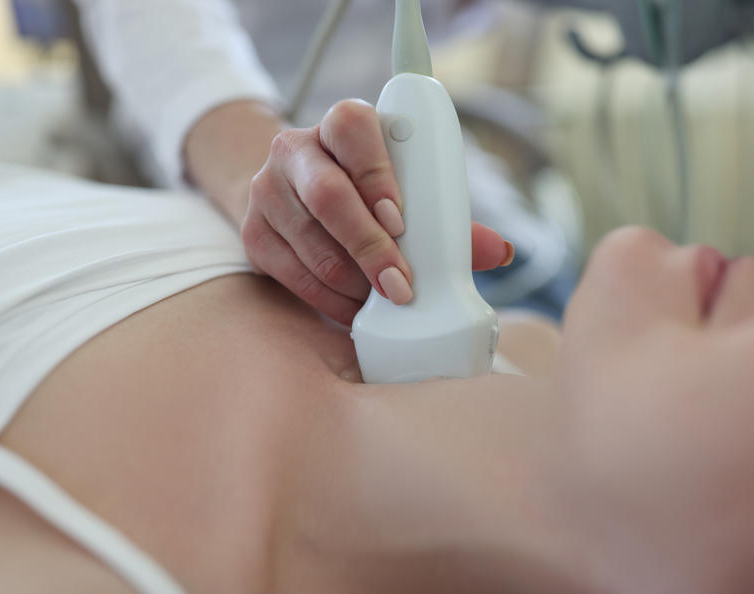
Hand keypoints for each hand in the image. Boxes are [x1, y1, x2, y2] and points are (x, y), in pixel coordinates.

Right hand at [240, 99, 512, 324]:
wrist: (295, 195)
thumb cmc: (365, 192)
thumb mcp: (402, 190)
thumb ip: (446, 218)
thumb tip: (499, 251)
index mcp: (340, 125)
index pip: (352, 129)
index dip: (377, 174)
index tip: (400, 219)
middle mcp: (295, 150)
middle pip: (329, 195)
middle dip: (369, 247)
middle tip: (400, 284)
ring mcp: (268, 192)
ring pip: (312, 242)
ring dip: (354, 281)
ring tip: (383, 299)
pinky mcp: (255, 234)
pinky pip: (294, 274)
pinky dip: (330, 299)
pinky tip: (354, 308)